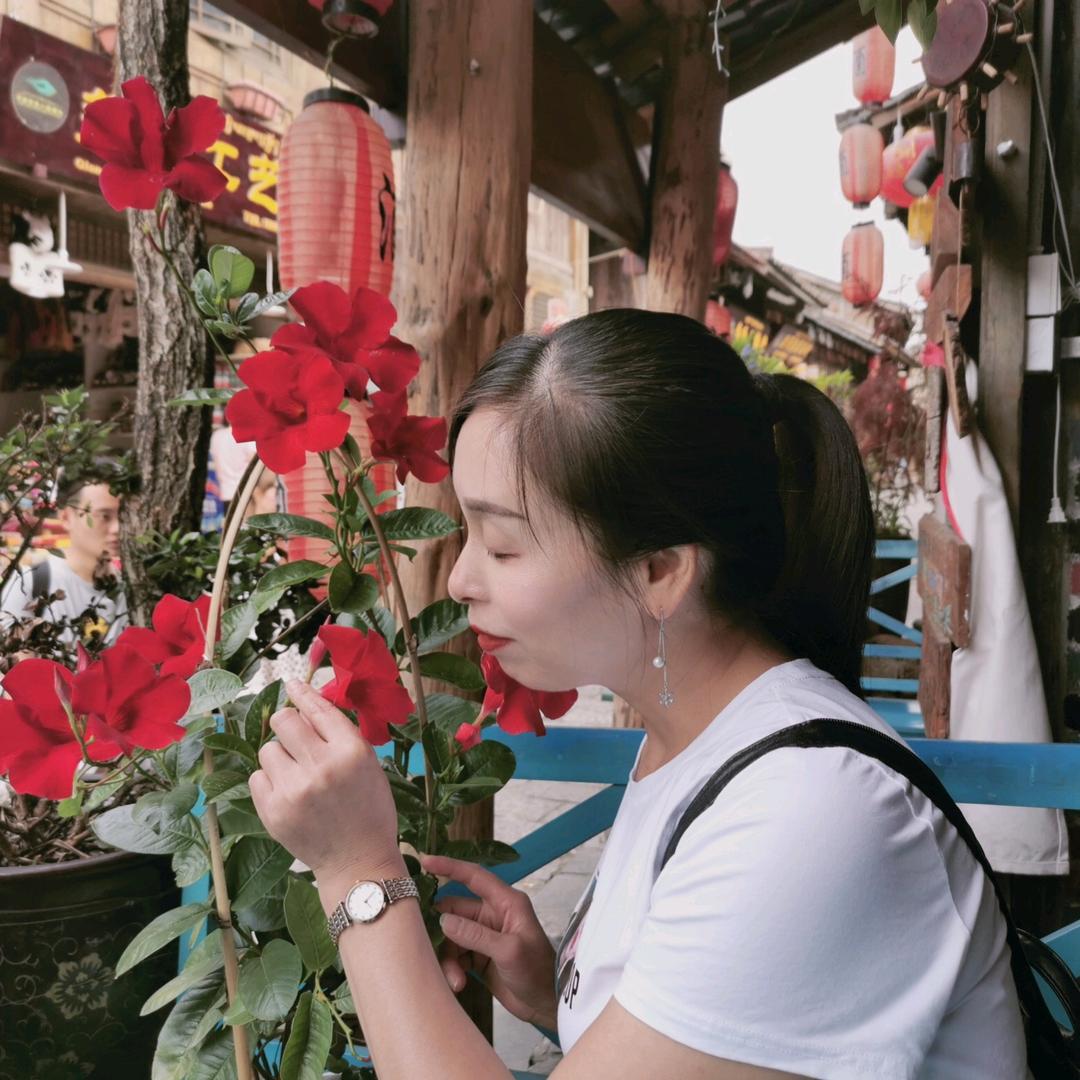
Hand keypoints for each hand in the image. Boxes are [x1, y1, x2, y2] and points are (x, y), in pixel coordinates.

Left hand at [249, 680, 404, 896]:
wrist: (358, 861)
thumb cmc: (368, 808)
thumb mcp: (368, 764)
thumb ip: (339, 733)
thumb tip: (304, 702)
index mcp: (352, 751)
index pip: (318, 709)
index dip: (302, 693)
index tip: (291, 684)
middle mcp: (322, 767)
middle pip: (284, 721)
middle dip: (289, 725)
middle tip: (298, 741)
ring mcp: (294, 790)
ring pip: (268, 748)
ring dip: (280, 757)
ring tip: (298, 776)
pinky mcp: (273, 811)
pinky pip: (257, 776)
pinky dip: (270, 781)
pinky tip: (289, 794)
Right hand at [421, 853, 557, 1030]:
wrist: (545, 1005)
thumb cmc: (537, 971)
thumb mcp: (509, 951)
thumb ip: (476, 935)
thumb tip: (443, 920)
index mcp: (506, 902)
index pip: (474, 877)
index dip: (450, 867)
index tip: (425, 861)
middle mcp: (493, 914)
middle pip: (455, 911)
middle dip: (441, 930)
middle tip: (424, 943)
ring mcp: (484, 935)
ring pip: (452, 937)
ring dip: (448, 958)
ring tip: (455, 980)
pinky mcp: (478, 957)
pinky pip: (455, 955)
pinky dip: (452, 969)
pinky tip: (458, 985)